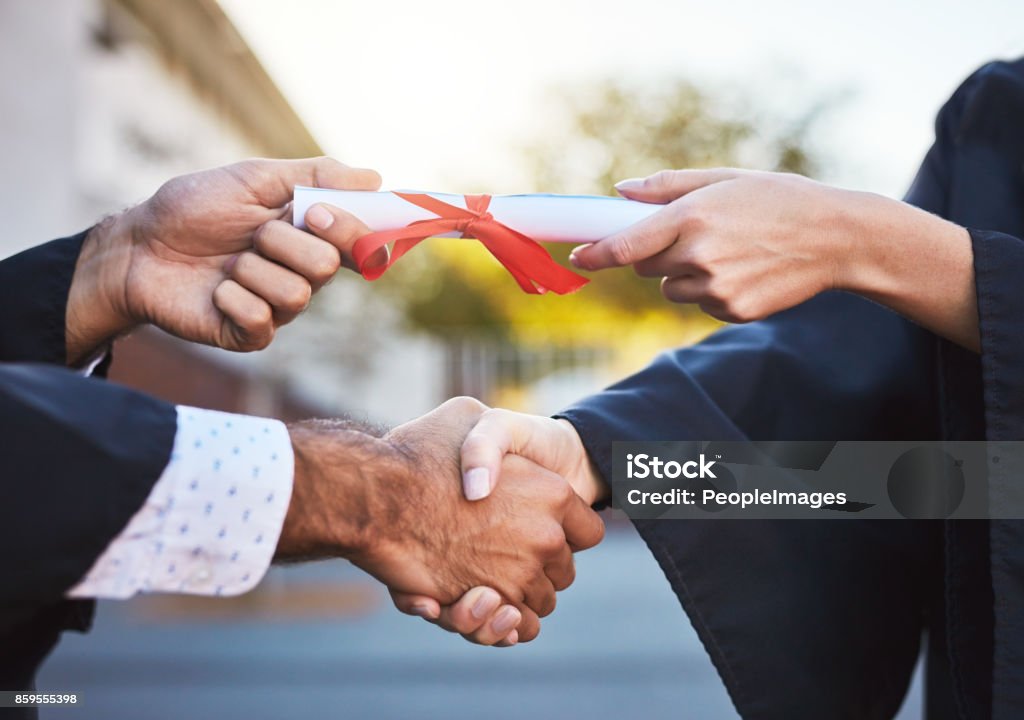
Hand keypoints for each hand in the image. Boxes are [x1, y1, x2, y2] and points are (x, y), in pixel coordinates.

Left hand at [65, 157, 382, 362]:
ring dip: (252, 267)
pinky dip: (232, 296)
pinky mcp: (251, 335)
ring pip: (296, 293)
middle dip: (283, 240)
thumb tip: (375, 178)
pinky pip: (261, 318)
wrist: (140, 245)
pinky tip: (216, 289)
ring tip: (228, 261)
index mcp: (314, 237)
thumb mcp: (256, 177)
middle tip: (252, 232)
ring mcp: (279, 307)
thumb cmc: (195, 209)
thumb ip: (316, 176)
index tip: (315, 213)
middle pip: (328, 266)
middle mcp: (304, 274)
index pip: (365, 245)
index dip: (351, 231)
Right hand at [276, 398, 604, 642]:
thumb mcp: (467, 417)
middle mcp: (546, 536)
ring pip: (539, 601)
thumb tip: (501, 453)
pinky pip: (518, 628)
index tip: (536, 528)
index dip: (564, 531)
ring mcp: (520, 573)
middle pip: (563, 570)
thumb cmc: (418, 452)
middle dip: (540, 567)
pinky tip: (484, 603)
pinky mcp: (490, 604)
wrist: (378, 496)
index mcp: (553, 491)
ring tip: (486, 581)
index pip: (586, 530)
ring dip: (518, 598)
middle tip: (504, 553)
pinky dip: (506, 625)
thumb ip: (493, 437)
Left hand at [569, 167, 978, 348]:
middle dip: (655, 253)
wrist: (836, 238)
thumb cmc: (778, 198)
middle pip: (645, 267)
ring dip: (685, 273)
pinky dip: (712, 292)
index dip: (595, 254)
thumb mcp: (724, 179)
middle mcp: (699, 256)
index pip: (625, 244)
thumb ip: (667, 186)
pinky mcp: (733, 312)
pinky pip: (701, 305)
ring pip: (672, 289)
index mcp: (692, 217)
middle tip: (691, 234)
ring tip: (729, 251)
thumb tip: (620, 192)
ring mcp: (717, 288)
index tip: (577, 258)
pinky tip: (745, 271)